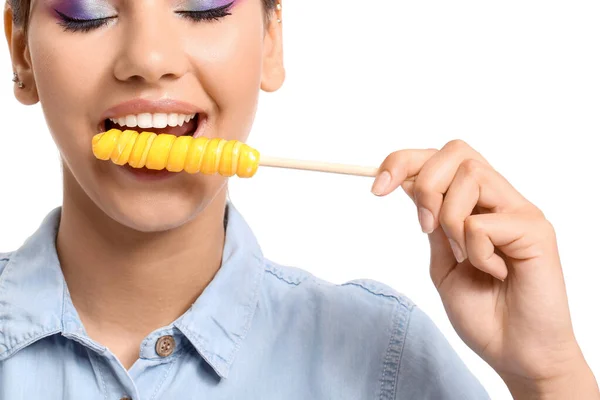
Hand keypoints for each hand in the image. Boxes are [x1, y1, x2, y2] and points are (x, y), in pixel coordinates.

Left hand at [372, 139, 598, 398]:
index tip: (376, 187)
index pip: (441, 158)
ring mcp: (520, 211)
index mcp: (477, 205)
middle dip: (425, 183)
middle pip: (456, 151)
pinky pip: (483, 223)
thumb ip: (432, 225)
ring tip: (466, 258)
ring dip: (450, 220)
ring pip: (470, 176)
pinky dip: (476, 252)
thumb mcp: (442, 264)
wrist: (516, 354)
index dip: (403, 161)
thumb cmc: (483, 312)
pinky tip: (495, 273)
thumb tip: (408, 185)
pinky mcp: (536, 230)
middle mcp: (500, 199)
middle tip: (423, 227)